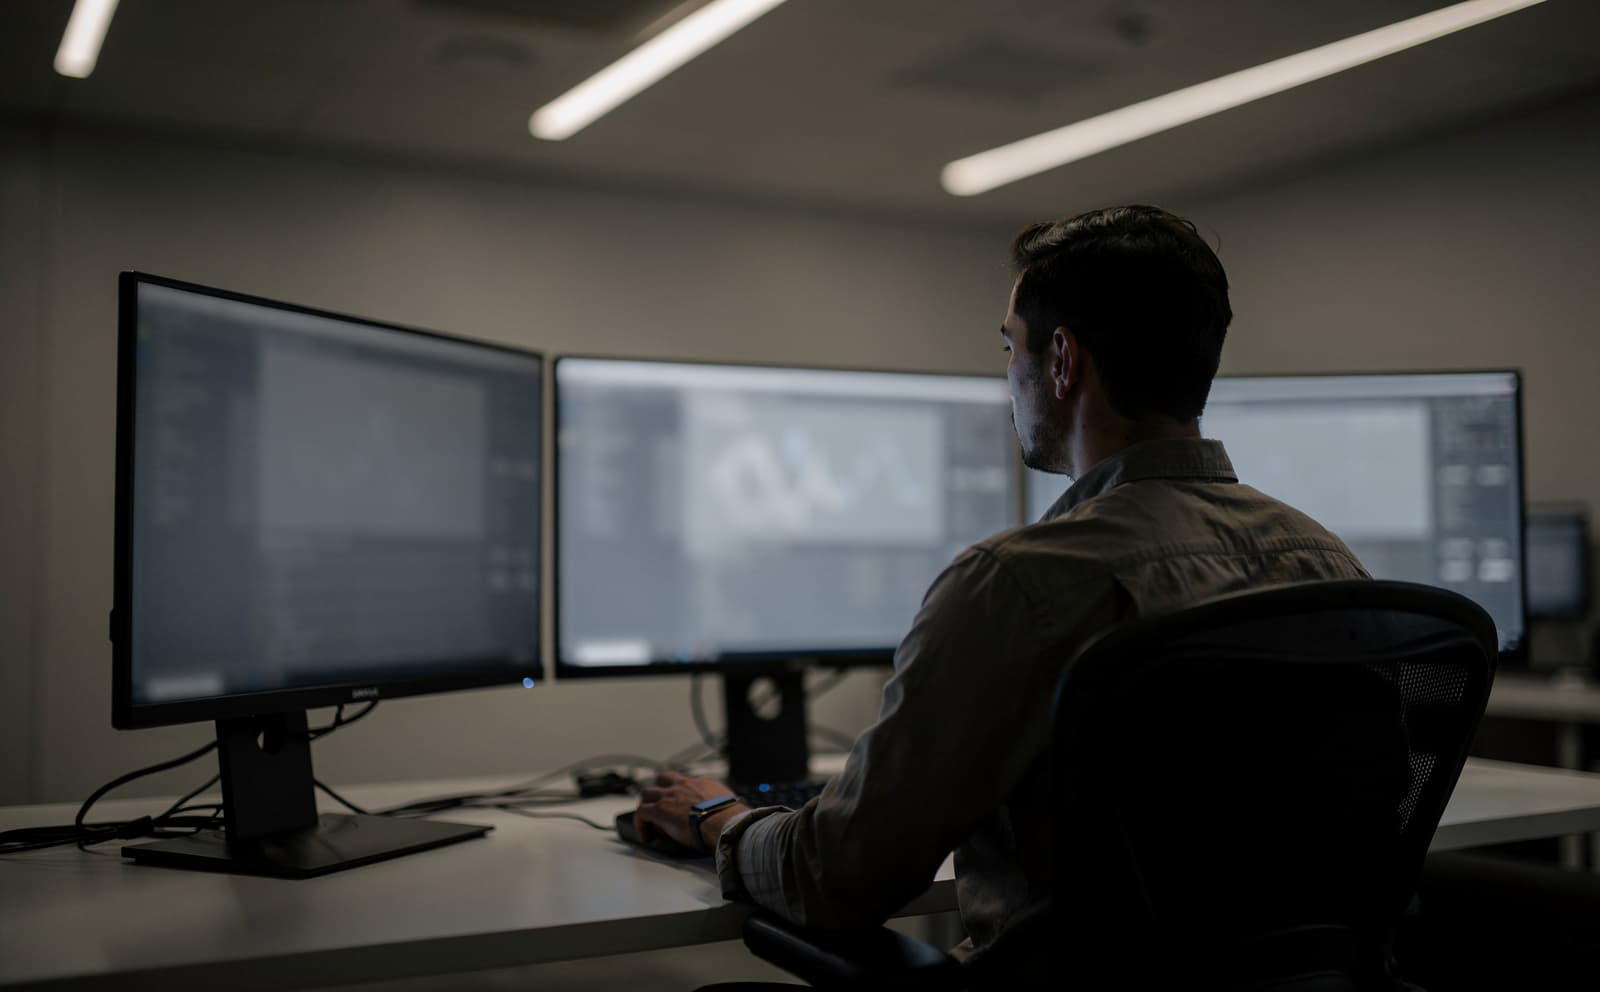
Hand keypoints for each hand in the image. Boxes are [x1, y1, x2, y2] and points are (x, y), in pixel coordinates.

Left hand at [635, 770, 749, 852]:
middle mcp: (686, 784)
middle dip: (659, 789)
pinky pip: (641, 812)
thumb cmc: (733, 821)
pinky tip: (646, 835)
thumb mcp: (732, 807)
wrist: (726, 825)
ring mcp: (671, 795)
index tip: (683, 806)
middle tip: (659, 804)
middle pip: (664, 778)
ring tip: (648, 820)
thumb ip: (726, 807)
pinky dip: (641, 824)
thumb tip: (732, 816)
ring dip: (646, 804)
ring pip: (647, 792)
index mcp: (705, 783)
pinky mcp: (660, 809)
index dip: (682, 793)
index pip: (688, 782)